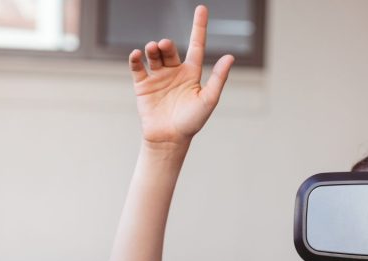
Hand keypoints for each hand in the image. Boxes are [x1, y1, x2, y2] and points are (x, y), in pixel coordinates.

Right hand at [128, 4, 233, 146]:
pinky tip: (137, 55)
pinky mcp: (143, 85)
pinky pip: (137, 67)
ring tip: (152, 50)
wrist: (170, 139)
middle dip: (165, 45)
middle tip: (163, 45)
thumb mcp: (208, 100)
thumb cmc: (192, 122)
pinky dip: (136, 58)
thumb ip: (218, 78)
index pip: (196, 45)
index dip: (199, 27)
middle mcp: (174, 72)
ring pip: (154, 55)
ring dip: (152, 49)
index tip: (202, 8)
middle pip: (170, 50)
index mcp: (191, 73)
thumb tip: (231, 57)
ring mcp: (158, 77)